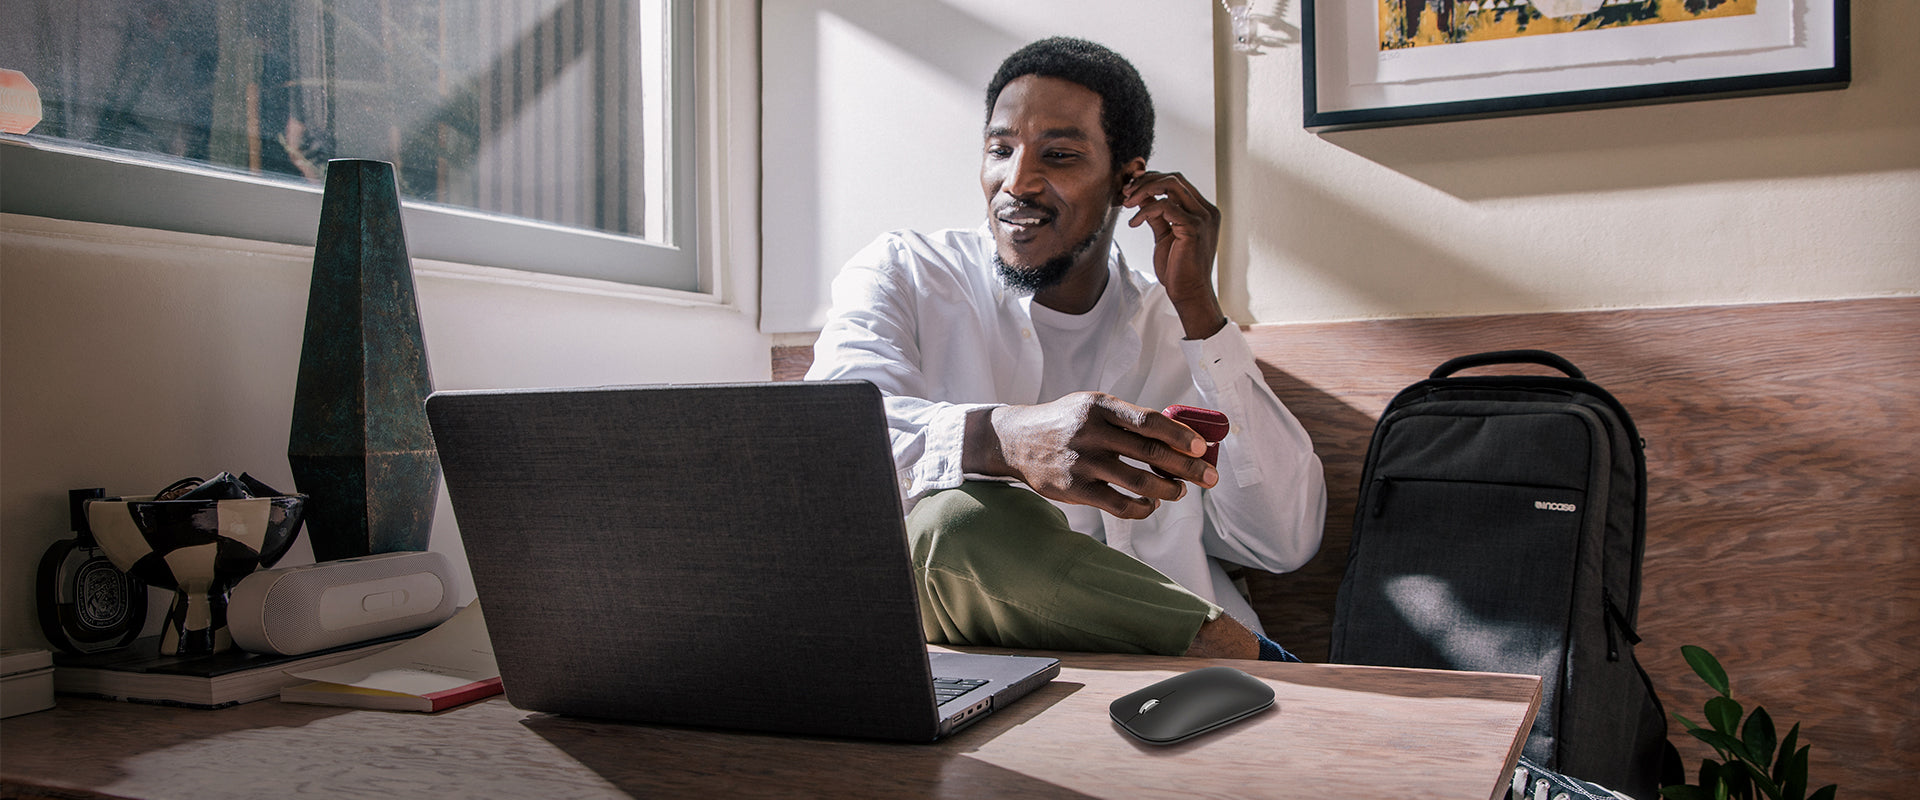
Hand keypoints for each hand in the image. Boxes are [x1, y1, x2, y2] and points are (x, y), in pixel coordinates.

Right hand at [963, 392, 1219, 519]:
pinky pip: (1119, 505)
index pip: (1149, 421)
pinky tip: (1151, 505)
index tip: (1203, 449)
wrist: (1016, 440)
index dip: (1180, 436)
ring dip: (1168, 490)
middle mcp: (1091, 432)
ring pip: (1139, 483)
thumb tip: (1179, 438)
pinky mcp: (1074, 489)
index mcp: (1100, 406)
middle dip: (1187, 469)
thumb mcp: (1091, 406)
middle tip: (1210, 478)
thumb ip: (1127, 419)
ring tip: (1180, 492)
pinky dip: (1142, 508)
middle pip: (1151, 454)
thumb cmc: (1066, 422)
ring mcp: (1082, 462)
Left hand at [1121, 170, 1224, 339]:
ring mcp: (1202, 218)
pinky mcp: (1193, 228)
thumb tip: (1142, 195)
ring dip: (1144, 190)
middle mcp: (1206, 210)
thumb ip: (1157, 213)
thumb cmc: (1178, 267)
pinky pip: (1165, 206)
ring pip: (1171, 185)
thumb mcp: (1164, 234)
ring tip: (1127, 203)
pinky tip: (1134, 223)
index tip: (1131, 188)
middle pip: (1174, 178)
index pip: (1177, 181)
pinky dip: (1145, 210)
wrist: (1189, 292)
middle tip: (1126, 193)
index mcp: (1202, 210)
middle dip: (1146, 181)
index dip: (1152, 179)